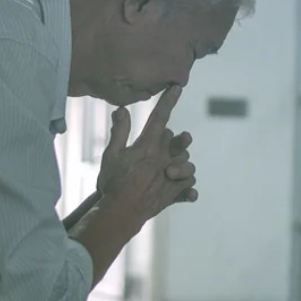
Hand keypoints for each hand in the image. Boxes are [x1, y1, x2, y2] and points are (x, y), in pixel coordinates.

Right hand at [96, 87, 195, 225]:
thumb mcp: (111, 155)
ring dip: (182, 162)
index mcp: (148, 146)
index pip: (160, 117)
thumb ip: (119, 132)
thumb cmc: (113, 182)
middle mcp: (164, 158)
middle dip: (173, 138)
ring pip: (188, 163)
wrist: (120, 212)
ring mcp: (171, 177)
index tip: (177, 87)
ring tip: (172, 167)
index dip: (168, 101)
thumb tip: (122, 109)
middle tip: (168, 139)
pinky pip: (188, 188)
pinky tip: (187, 190)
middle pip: (176, 140)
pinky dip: (188, 188)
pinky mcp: (173, 194)